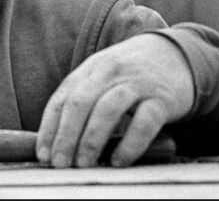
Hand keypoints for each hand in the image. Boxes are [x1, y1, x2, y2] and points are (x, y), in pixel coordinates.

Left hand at [36, 33, 192, 167]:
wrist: (176, 54)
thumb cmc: (131, 74)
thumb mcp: (103, 77)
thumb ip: (83, 99)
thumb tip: (57, 140)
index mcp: (90, 69)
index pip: (62, 98)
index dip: (49, 127)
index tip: (42, 153)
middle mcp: (110, 72)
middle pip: (80, 103)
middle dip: (65, 136)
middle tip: (60, 163)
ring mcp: (136, 83)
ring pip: (107, 110)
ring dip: (91, 140)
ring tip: (84, 164)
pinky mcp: (163, 99)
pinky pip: (144, 122)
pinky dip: (130, 144)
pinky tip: (119, 161)